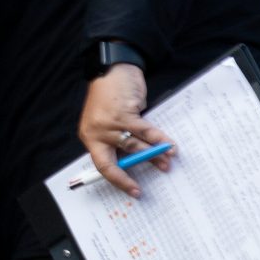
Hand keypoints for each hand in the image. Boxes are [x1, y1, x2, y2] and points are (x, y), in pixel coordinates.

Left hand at [75, 63, 174, 198]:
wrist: (112, 69)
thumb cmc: (109, 96)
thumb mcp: (106, 122)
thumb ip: (116, 141)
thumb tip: (136, 161)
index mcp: (90, 137)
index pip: (103, 166)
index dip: (119, 180)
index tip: (133, 191)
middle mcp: (96, 133)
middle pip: (117, 161)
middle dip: (133, 175)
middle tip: (147, 184)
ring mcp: (109, 124)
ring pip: (135, 146)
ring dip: (154, 155)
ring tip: (167, 160)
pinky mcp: (124, 114)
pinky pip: (144, 131)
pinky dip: (159, 139)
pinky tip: (169, 145)